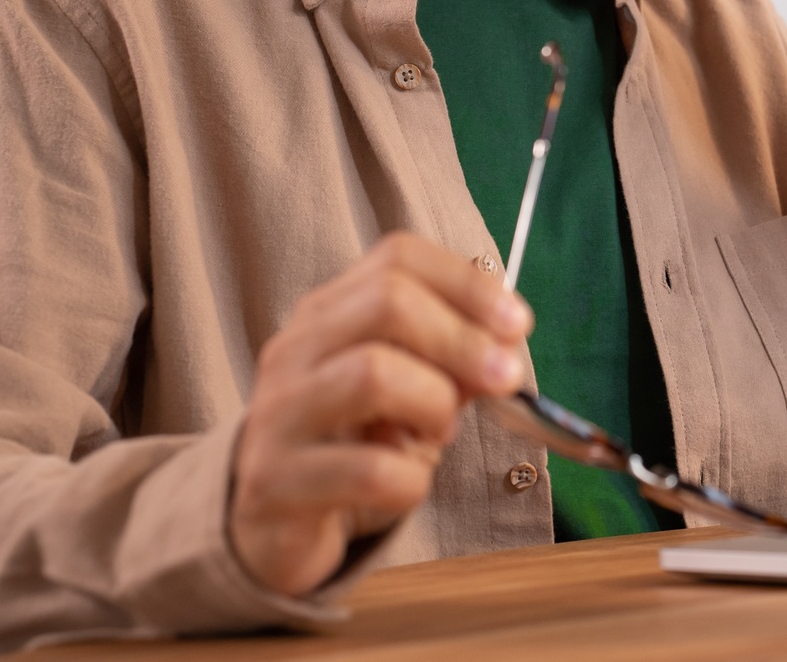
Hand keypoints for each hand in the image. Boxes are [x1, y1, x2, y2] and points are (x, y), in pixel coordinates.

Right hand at [230, 233, 531, 597]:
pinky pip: (368, 471)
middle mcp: (294, 351)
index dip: (468, 283)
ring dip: (435, 404)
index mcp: (328, 313)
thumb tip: (506, 349)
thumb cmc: (352, 446)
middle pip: (387, 303)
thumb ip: (455, 364)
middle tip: (505, 379)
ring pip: (372, 375)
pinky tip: (407, 486)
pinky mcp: (274, 484)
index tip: (518, 324)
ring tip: (441, 434)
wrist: (269, 528)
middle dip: (462, 339)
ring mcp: (278, 416)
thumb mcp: (409, 392)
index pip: (398, 257)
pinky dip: (411, 480)